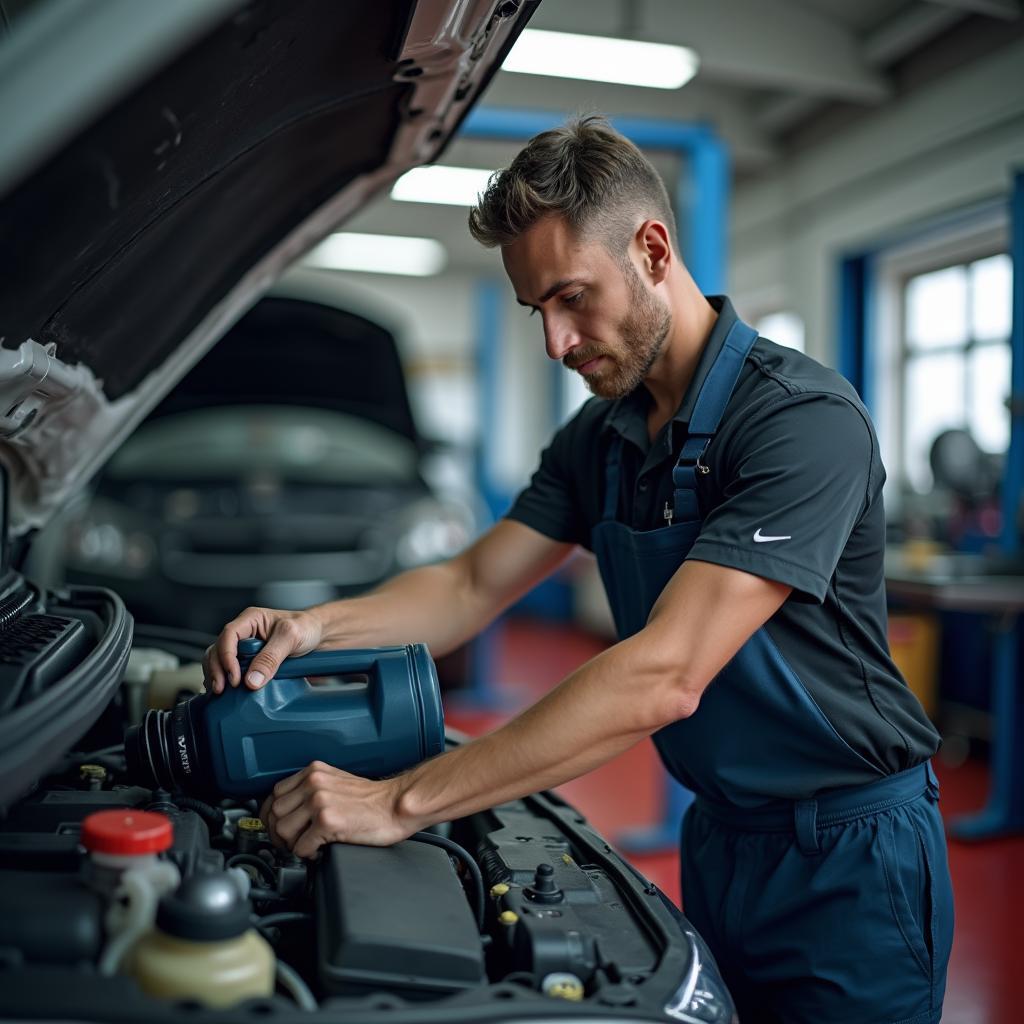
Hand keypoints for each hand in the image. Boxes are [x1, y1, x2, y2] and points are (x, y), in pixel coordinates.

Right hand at [202, 606, 322, 693]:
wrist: (321, 636)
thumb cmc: (307, 627)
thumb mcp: (291, 637)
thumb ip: (271, 657)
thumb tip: (252, 679)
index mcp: (250, 620)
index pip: (228, 635)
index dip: (226, 656)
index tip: (234, 677)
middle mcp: (244, 634)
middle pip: (217, 650)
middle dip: (217, 670)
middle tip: (223, 688)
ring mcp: (246, 649)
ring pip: (219, 662)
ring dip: (218, 677)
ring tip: (222, 693)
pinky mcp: (250, 663)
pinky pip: (232, 672)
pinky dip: (227, 682)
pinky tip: (228, 693)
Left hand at [259, 761, 411, 858]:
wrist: (397, 805)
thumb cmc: (373, 799)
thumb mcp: (337, 782)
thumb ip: (312, 790)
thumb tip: (289, 811)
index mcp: (314, 771)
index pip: (275, 794)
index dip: (273, 816)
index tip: (278, 828)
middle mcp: (314, 782)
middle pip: (274, 813)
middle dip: (280, 834)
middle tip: (293, 843)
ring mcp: (319, 801)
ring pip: (282, 831)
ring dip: (293, 845)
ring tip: (309, 846)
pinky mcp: (327, 821)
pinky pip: (300, 847)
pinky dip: (308, 855)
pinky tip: (321, 850)